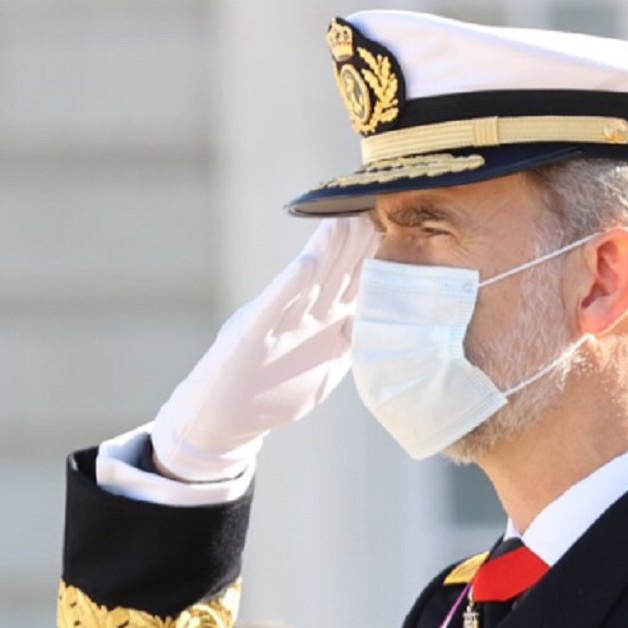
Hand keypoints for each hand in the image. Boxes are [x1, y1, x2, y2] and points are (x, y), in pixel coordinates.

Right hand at [149, 216, 380, 481]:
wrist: (226, 417)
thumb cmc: (276, 388)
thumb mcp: (323, 367)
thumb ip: (352, 346)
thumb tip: (391, 334)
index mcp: (329, 327)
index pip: (359, 287)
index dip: (378, 264)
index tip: (401, 235)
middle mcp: (308, 319)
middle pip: (339, 276)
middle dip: (358, 246)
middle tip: (377, 211)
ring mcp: (282, 325)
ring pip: (310, 283)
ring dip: (327, 253)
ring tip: (344, 221)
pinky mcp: (252, 336)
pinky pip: (275, 308)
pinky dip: (290, 286)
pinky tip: (305, 265)